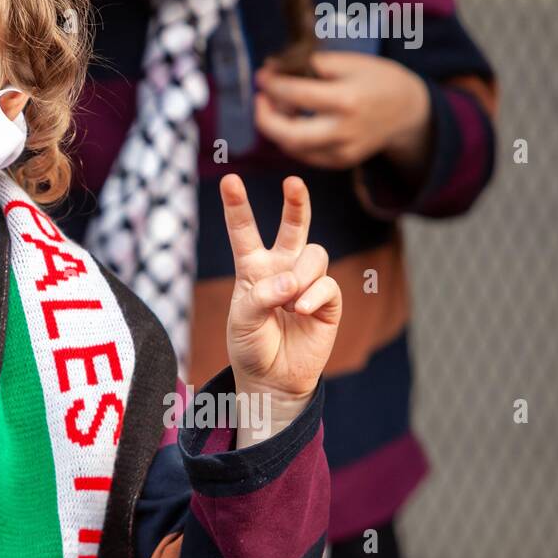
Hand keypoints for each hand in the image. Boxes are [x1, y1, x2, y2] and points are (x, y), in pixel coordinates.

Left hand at [220, 174, 341, 447]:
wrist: (273, 378)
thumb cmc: (251, 345)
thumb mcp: (243, 320)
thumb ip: (262, 295)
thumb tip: (292, 281)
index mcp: (252, 267)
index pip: (244, 231)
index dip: (238, 206)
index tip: (229, 180)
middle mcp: (281, 268)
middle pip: (294, 227)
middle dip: (297, 203)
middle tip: (293, 182)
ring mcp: (306, 283)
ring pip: (315, 254)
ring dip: (302, 273)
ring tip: (290, 299)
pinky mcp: (328, 301)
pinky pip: (327, 284)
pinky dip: (312, 295)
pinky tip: (300, 311)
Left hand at [255, 51, 430, 171]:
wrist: (408, 111)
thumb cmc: (377, 79)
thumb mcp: (350, 62)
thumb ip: (311, 64)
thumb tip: (273, 68)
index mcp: (347, 100)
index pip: (297, 94)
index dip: (273, 84)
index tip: (262, 74)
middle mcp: (344, 130)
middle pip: (288, 134)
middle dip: (265, 117)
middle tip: (260, 98)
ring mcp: (343, 151)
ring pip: (292, 147)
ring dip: (275, 127)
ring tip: (277, 105)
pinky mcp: (341, 161)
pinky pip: (304, 154)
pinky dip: (290, 138)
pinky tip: (291, 120)